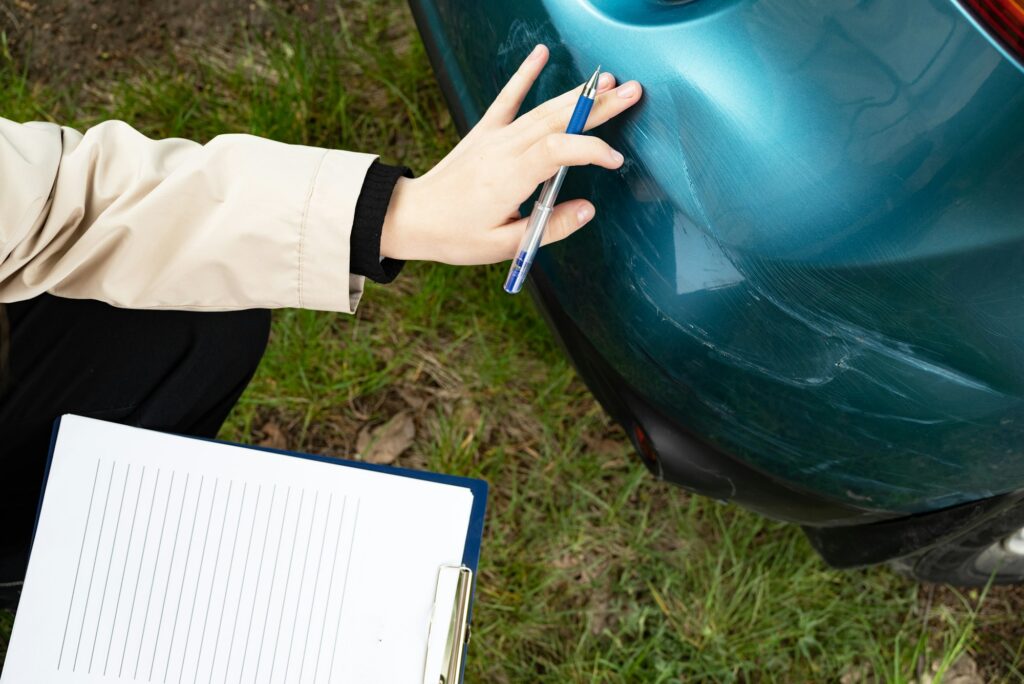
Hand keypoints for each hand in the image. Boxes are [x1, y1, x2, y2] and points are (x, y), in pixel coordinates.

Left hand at [380, 44, 642, 264]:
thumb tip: (587, 210)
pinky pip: (507, 97)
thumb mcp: (506, 246)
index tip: (615, 160)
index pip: (558, 150)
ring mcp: (494, 136)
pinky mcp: (484, 131)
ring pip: (542, 109)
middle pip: (557, 121)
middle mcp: (504, 150)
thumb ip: (549, 227)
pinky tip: (541, 53)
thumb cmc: (456, 235)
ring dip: (578, 95)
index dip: (590, 150)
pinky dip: (524, 74)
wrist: (412, 217)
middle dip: (598, 106)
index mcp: (509, 178)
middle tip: (632, 91)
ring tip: (611, 82)